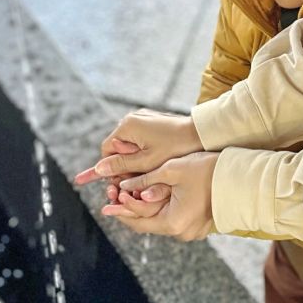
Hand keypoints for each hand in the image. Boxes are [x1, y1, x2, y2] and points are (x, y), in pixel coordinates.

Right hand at [74, 109, 202, 187]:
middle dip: (124, 166)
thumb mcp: (146, 162)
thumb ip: (121, 165)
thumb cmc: (175, 149)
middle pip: (118, 148)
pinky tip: (154, 165)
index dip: (112, 169)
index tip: (121, 183)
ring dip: (135, 160)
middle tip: (133, 183)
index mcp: (127, 126)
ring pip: (130, 145)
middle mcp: (132, 119)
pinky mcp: (154, 122)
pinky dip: (144, 152)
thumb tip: (99, 169)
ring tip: (146, 175)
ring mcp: (143, 119)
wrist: (202, 134)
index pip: (107, 150)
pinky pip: (141, 140)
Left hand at [103, 153, 217, 239]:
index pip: (138, 220)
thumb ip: (145, 180)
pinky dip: (161, 209)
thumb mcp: (171, 171)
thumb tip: (125, 186)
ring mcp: (192, 230)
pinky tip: (152, 197)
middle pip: (148, 224)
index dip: (121, 209)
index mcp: (173, 222)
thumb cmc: (209, 171)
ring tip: (130, 196)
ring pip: (161, 221)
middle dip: (130, 209)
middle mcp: (181, 232)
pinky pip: (174, 219)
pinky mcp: (199, 225)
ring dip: (145, 208)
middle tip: (113, 199)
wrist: (242, 178)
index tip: (107, 201)